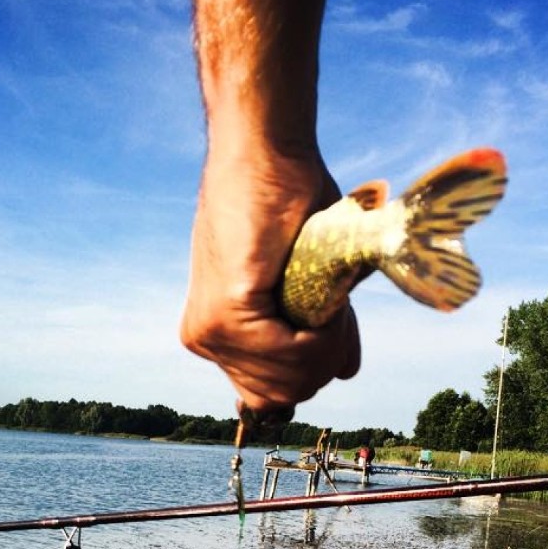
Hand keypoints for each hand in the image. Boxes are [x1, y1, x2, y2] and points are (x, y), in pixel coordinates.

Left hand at [180, 148, 360, 414]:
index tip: (334, 331)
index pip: (269, 396)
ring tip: (334, 307)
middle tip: (339, 321)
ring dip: (326, 349)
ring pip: (288, 380)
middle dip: (321, 366)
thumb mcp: (309, 282)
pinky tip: (327, 306)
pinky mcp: (226, 313)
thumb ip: (318, 330)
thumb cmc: (291, 205)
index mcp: (218, 335)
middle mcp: (206, 340)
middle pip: (280, 396)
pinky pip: (289, 354)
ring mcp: (211, 331)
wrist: (267, 152)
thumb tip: (342, 373)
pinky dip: (322, 336)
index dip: (312, 373)